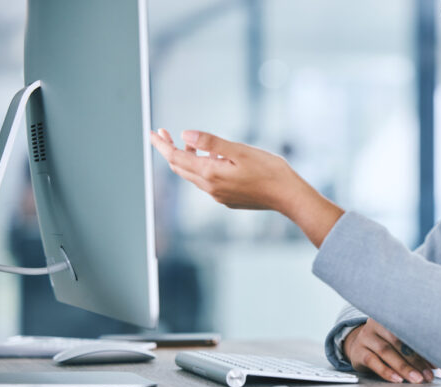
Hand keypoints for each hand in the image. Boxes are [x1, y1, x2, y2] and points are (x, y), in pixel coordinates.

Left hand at [150, 129, 342, 246]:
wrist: (288, 196)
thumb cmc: (269, 170)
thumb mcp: (240, 150)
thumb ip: (211, 142)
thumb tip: (185, 134)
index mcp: (211, 173)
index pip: (176, 158)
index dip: (162, 145)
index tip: (153, 132)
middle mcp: (210, 188)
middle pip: (180, 168)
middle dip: (170, 151)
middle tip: (165, 134)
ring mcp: (219, 196)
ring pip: (194, 176)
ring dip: (188, 159)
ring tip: (194, 143)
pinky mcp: (228, 200)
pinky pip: (207, 183)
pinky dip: (203, 168)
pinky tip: (214, 160)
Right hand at [343, 318, 435, 383]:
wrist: (359, 347)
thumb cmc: (387, 344)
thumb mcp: (400, 342)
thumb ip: (415, 349)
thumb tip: (435, 365)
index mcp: (391, 316)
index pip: (410, 330)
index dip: (424, 346)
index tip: (436, 363)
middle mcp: (377, 323)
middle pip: (399, 341)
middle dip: (415, 360)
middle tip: (428, 375)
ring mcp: (366, 336)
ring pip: (386, 351)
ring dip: (403, 367)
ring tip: (416, 379)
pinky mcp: (358, 351)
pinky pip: (372, 361)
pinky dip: (386, 371)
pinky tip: (397, 379)